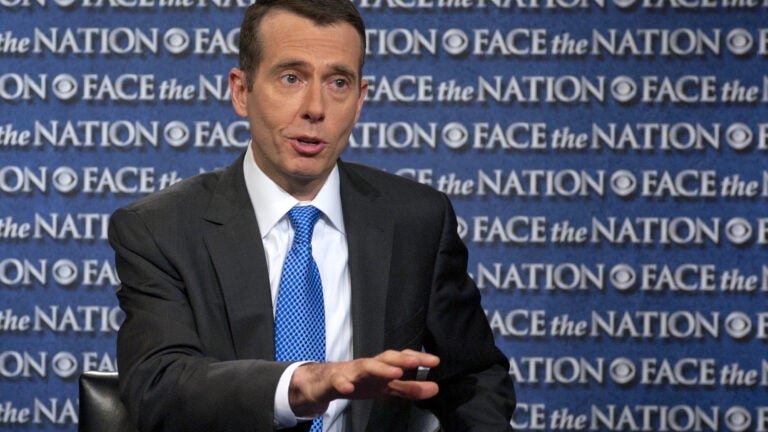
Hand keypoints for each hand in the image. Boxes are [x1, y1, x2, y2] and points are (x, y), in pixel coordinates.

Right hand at [288, 349, 439, 416]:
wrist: (325, 383)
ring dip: (380, 368)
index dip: (417, 358)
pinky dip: (344, 384)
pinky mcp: (335, 380)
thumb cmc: (359, 381)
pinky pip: (339, 381)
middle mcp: (368, 365)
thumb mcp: (387, 387)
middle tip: (415, 361)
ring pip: (365, 366)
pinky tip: (349, 389)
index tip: (435, 361)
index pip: (402, 358)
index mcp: (382, 366)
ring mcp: (351, 372)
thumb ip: (410, 388)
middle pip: (386, 357)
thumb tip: (435, 388)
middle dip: (401, 358)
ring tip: (394, 372)